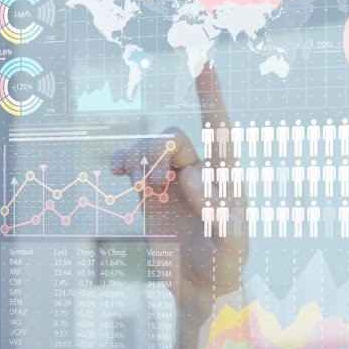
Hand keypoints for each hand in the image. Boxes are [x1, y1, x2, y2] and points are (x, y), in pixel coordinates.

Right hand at [111, 63, 247, 296]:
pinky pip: (134, 166)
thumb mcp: (231, 248)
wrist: (203, 287)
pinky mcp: (152, 194)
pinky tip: (116, 171)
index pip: (218, 128)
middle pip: (174, 138)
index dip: (210, 95)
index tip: (204, 61)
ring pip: (151, 149)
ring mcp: (173, 181)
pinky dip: (123, 162)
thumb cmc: (225, 267)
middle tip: (156, 183)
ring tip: (137, 183)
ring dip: (139, 158)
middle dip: (159, 152)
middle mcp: (199, 171)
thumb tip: (194, 177)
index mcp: (225, 176)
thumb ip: (220, 216)